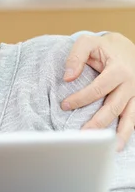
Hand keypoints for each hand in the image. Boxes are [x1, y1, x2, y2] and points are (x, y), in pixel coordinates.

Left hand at [62, 33, 134, 150]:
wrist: (126, 47)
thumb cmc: (104, 46)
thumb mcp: (87, 42)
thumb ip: (76, 57)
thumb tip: (67, 77)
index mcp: (119, 70)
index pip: (98, 90)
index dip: (80, 99)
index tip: (64, 106)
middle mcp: (131, 84)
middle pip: (113, 108)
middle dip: (97, 123)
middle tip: (82, 135)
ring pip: (130, 117)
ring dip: (119, 134)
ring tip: (109, 149)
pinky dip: (129, 131)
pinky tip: (120, 143)